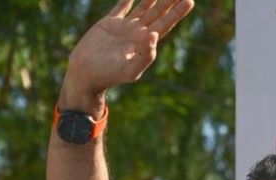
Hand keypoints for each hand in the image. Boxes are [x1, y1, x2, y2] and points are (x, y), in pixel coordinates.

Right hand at [62, 0, 194, 102]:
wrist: (86, 73)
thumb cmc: (109, 75)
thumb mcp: (130, 70)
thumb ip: (145, 55)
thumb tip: (154, 35)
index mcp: (145, 43)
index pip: (165, 24)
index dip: (177, 13)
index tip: (189, 1)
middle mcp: (137, 33)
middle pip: (158, 13)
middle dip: (170, 1)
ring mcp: (124, 27)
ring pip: (143, 7)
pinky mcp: (109, 23)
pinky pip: (122, 6)